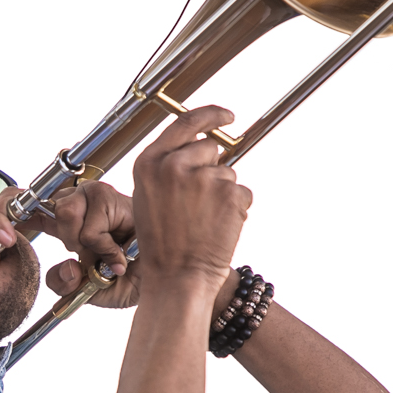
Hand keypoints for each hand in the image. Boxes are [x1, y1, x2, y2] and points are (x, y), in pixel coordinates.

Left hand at [0, 181, 140, 308]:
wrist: (166, 279)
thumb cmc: (129, 279)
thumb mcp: (88, 291)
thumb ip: (66, 282)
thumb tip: (62, 268)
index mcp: (60, 224)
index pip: (16, 209)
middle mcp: (71, 206)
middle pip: (22, 198)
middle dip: (8, 219)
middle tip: (15, 245)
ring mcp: (89, 197)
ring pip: (59, 215)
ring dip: (80, 245)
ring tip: (105, 259)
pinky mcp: (109, 197)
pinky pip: (88, 226)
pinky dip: (102, 249)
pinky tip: (119, 256)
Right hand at [132, 105, 250, 291]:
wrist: (177, 277)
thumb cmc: (163, 243)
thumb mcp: (150, 197)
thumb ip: (168, 167)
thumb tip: (202, 146)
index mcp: (150, 163)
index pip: (186, 123)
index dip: (211, 115)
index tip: (228, 116)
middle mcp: (174, 165)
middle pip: (210, 148)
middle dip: (211, 169)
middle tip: (199, 204)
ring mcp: (203, 178)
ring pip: (228, 173)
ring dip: (223, 194)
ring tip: (204, 221)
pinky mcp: (228, 193)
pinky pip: (242, 193)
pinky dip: (236, 209)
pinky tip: (218, 227)